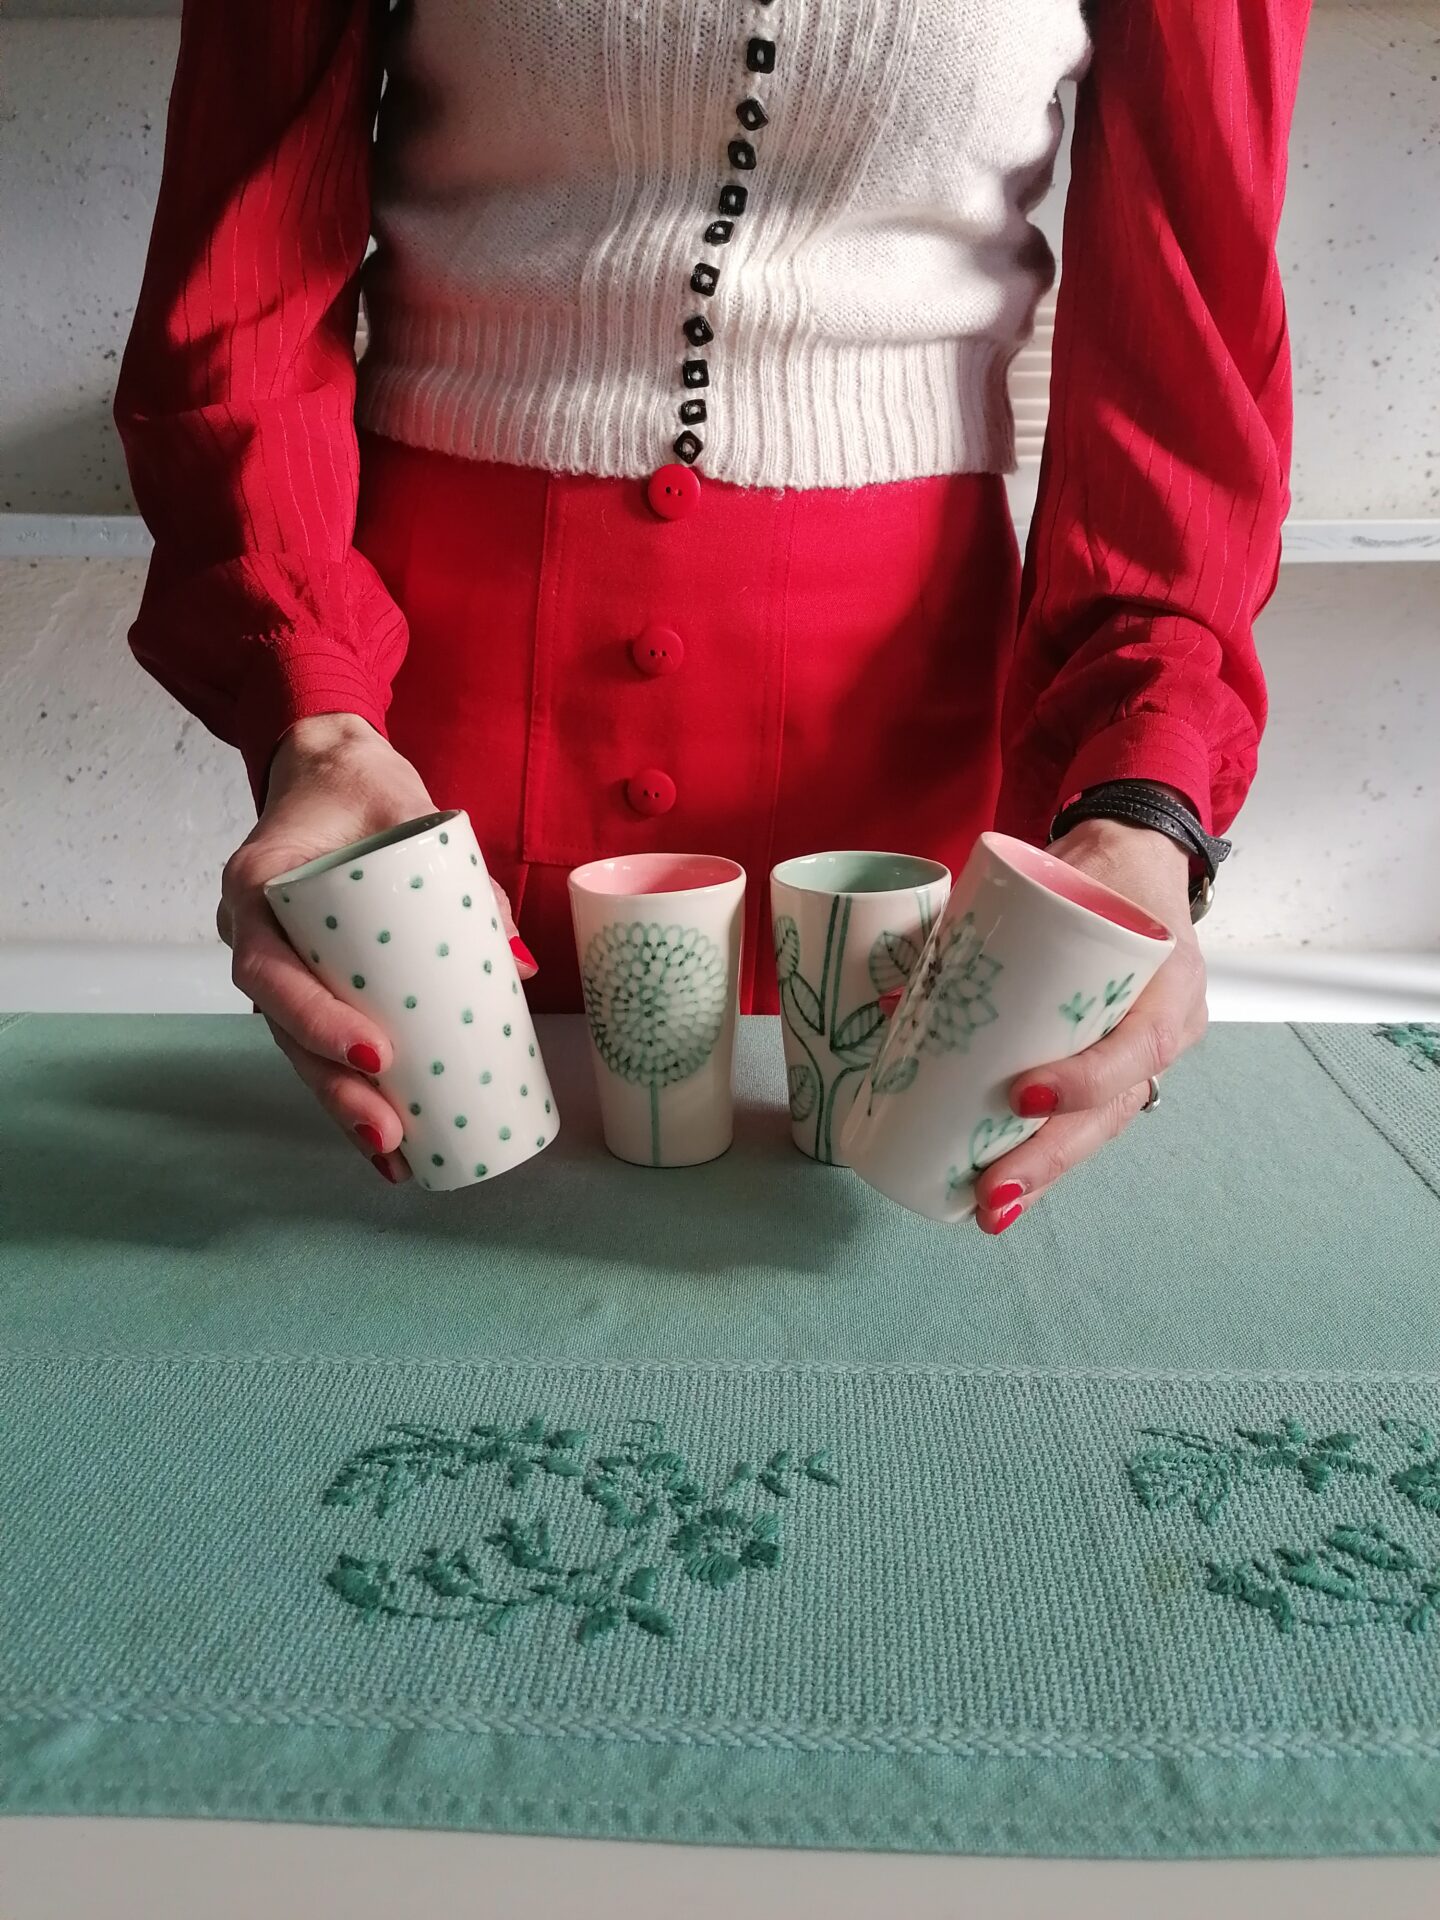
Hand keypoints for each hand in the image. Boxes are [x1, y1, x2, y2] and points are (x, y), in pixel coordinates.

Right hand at [218, 713, 534, 1183]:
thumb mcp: (415, 814)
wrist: (326, 769)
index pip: (271, 970)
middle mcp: (250, 932)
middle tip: (389, 1133)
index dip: (317, 1021)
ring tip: (393, 1156)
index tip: (378, 1053)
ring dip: (340, 1104)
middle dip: (335, 1089)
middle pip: (281, 1030)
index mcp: (256, 884)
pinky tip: (387, 1141)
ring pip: (295, 1048)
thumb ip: (467, 876)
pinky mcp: (299, 980)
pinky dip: (347, 1087)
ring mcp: (271, 961)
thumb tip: (517, 964)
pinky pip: (313, 1040)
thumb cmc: (364, 789)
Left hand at [971, 817, 1206, 1233]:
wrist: (1132, 866)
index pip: (1139, 1046)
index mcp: (1169, 982)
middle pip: (1111, 1113)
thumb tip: (893, 983)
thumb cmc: (1095, 875)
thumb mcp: (1061, 879)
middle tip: (990, 1190)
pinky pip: (1082, 1122)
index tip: (1023, 1095)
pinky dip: (1042, 1156)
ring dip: (1042, 1173)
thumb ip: (993, 918)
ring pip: (1095, 1130)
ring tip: (990, 1209)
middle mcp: (1164, 1030)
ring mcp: (1140, 1057)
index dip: (1086, 1082)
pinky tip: (1006, 1194)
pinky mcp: (1111, 1070)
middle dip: (1047, 1159)